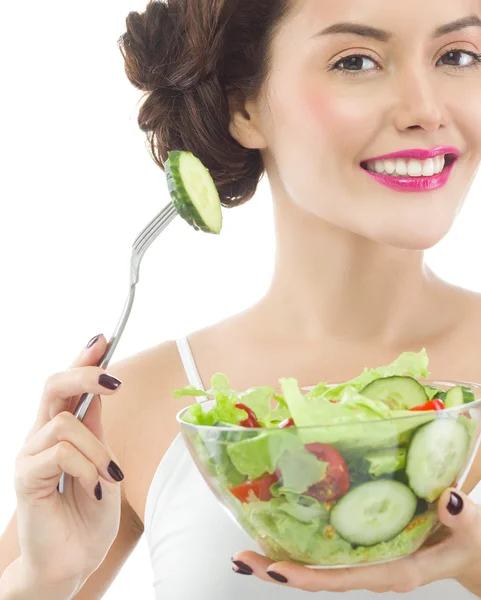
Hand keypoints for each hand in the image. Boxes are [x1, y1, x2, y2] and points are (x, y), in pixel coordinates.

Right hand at [13, 335, 124, 587]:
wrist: (73, 561)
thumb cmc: (89, 513)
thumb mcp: (103, 461)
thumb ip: (97, 427)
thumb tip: (102, 386)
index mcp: (62, 429)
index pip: (68, 384)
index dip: (84, 358)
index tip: (105, 337)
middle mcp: (40, 435)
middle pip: (53, 384)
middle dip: (85, 373)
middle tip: (114, 380)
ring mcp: (30, 455)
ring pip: (65, 423)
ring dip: (98, 449)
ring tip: (109, 477)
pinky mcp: (25, 477)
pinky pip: (61, 454)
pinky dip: (87, 469)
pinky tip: (95, 489)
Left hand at [232, 488, 480, 593]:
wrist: (473, 551)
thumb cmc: (472, 543)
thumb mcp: (473, 533)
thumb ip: (463, 519)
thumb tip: (449, 501)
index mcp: (394, 572)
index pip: (342, 579)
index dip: (307, 576)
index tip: (274, 568)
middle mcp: (372, 569)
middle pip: (318, 577)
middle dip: (278, 570)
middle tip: (240, 557)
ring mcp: (365, 559)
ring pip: (317, 566)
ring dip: (281, 558)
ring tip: (245, 549)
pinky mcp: (365, 546)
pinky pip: (327, 550)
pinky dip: (300, 543)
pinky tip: (279, 531)